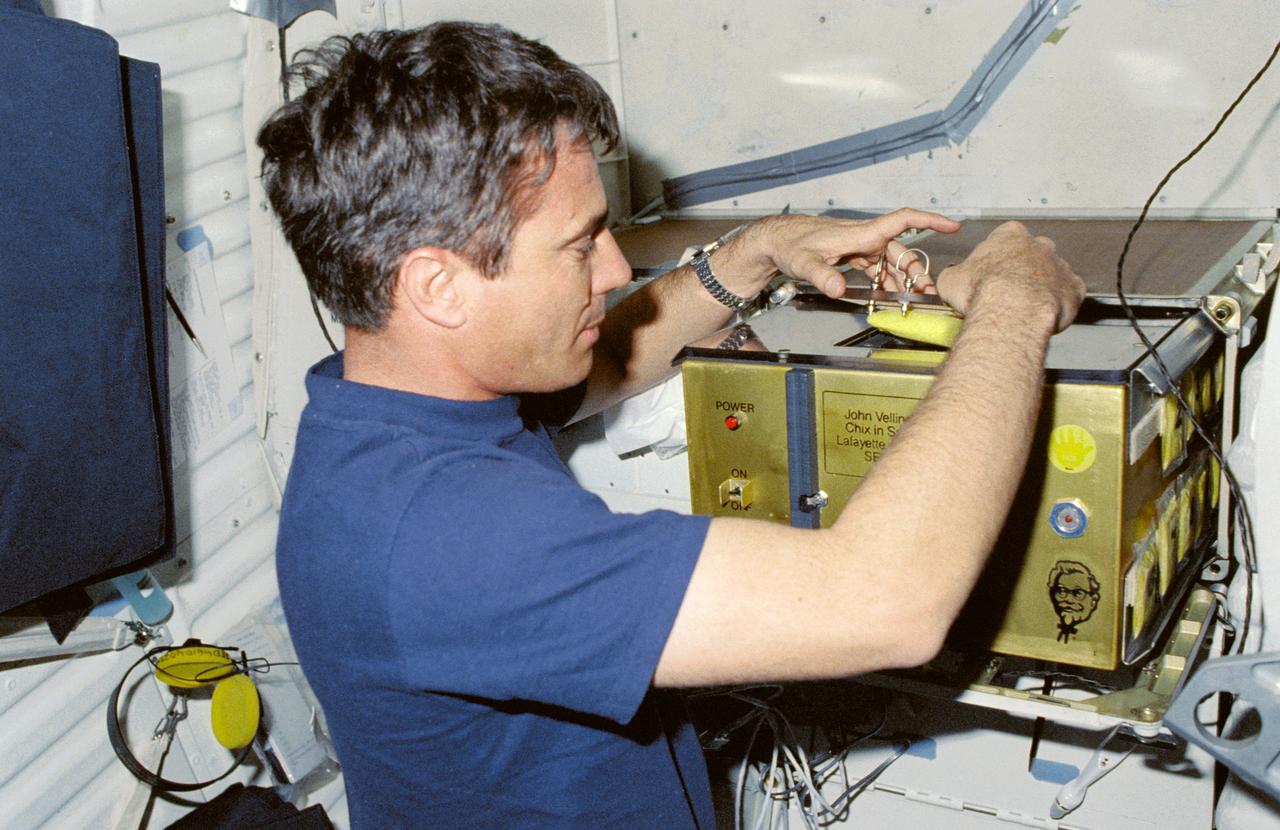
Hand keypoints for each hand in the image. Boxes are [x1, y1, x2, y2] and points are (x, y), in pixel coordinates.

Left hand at [715, 208, 961, 298]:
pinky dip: (885, 280)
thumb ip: (822, 275)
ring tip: (912, 299)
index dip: (929, 221)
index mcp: (860, 234)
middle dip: (917, 270)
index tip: (953, 225)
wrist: (775, 241)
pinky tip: (888, 295)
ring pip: (890, 261)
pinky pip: (877, 267)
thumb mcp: (804, 262)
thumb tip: (838, 289)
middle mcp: (863, 238)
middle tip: (928, 292)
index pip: (901, 221)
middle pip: (901, 251)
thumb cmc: (789, 245)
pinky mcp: (852, 255)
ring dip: (902, 279)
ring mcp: (858, 246)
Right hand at [934, 221, 1085, 331]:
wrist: (1011, 312)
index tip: (990, 271)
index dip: (996, 256)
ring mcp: (1060, 265)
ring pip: (1052, 274)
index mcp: (1010, 235)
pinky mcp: (1074, 288)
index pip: (1004, 237)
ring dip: (1042, 286)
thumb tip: (953, 280)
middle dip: (1023, 269)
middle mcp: (1039, 244)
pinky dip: (1060, 303)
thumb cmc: (982, 291)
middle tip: (1008, 290)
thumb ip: (956, 275)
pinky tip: (1046, 313)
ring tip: (1026, 307)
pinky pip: (1068, 294)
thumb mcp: (950, 280)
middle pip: (1032, 254)